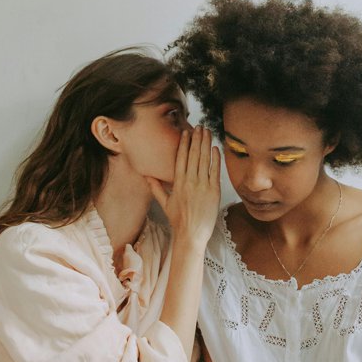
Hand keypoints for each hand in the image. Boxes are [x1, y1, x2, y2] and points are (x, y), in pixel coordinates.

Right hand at [148, 127, 220, 247]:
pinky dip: (215, 159)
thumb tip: (146, 176)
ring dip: (206, 144)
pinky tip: (215, 148)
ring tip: (207, 132)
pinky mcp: (213, 192)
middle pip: (193, 155)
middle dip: (196, 139)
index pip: (181, 158)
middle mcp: (190, 182)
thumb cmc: (178, 221)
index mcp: (178, 183)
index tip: (186, 132)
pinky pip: (214, 171)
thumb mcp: (165, 203)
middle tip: (199, 126)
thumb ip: (156, 188)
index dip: (184, 143)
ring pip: (204, 160)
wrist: (191, 235)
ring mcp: (202, 186)